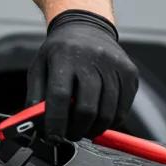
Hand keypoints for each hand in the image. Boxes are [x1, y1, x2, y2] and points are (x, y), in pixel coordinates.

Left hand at [26, 10, 137, 141]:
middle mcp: (91, 58)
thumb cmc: (59, 52)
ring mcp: (114, 65)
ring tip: (83, 128)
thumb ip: (36, 96)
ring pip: (107, 113)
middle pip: (87, 108)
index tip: (53, 137)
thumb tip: (36, 126)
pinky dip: (110, 121)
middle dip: (76, 130)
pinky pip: (122, 109)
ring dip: (93, 129)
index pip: (60, 95)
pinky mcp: (130, 73)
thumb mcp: (40, 67)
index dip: (56, 121)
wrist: (86, 27)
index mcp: (63, 56)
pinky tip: (98, 118)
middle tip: (69, 135)